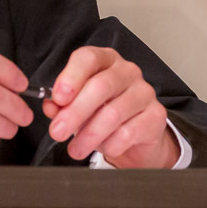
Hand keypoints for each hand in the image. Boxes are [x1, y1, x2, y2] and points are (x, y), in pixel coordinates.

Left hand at [42, 46, 178, 167]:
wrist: (136, 135)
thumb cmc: (103, 111)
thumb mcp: (77, 105)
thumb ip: (61, 104)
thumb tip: (50, 106)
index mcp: (104, 60)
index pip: (87, 58)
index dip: (70, 78)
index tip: (57, 99)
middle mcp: (126, 71)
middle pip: (100, 86)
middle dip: (75, 113)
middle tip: (58, 131)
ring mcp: (144, 92)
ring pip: (113, 112)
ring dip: (89, 135)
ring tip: (75, 149)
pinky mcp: (156, 115)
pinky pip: (129, 132)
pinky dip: (111, 144)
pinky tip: (104, 148)